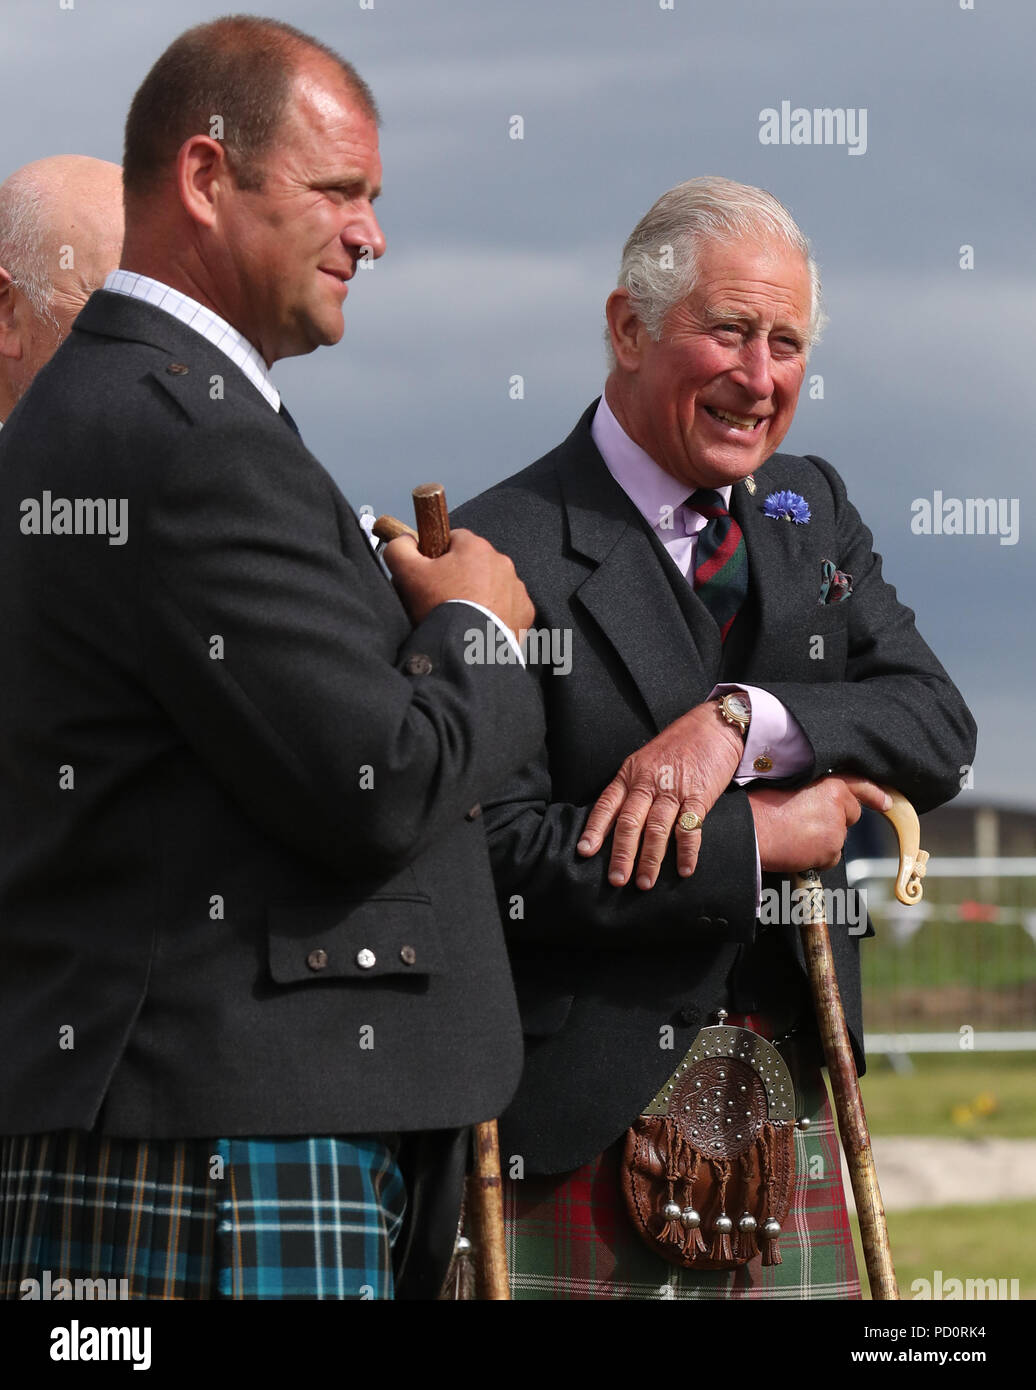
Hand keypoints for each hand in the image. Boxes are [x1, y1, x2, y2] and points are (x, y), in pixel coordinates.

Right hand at [384, 528, 534, 633]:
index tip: (430, 576)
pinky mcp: (524, 612)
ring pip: (492, 585)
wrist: (467, 651)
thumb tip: (404, 539)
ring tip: (463, 616)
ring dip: (480, 595)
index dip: (438, 556)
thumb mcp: (407, 573)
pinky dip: (496, 613)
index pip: (453, 539)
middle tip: (443, 600)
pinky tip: (480, 626)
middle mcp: (502, 562)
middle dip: (460, 577)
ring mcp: (516, 588)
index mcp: (475, 547)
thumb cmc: (439, 608)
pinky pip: (508, 607)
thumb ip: (400, 547)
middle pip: (474, 563)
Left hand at [576, 701, 743, 888]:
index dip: (595, 829)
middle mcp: (648, 783)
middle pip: (630, 822)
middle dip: (622, 854)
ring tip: (644, 883)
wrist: (712, 726)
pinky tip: (684, 869)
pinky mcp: (700, 795)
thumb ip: (631, 787)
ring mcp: (674, 790)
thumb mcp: (644, 761)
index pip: (607, 804)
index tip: (585, 852)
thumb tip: (615, 821)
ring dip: (650, 859)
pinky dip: (687, 851)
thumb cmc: (676, 746)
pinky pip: (690, 827)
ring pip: (657, 829)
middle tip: (616, 880)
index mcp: (630, 774)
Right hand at [749, 776, 890, 871]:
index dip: (873, 793)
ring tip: (795, 836)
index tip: (886, 801)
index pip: (858, 787)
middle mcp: (839, 807)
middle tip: (806, 821)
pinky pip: (829, 857)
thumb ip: (813, 792)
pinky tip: (797, 849)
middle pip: (848, 817)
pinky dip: (818, 856)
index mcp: (830, 785)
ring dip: (823, 839)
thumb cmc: (760, 807)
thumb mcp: (790, 786)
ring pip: (837, 839)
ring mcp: (836, 832)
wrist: (750, 831)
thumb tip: (819, 803)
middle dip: (835, 820)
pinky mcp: (830, 852)